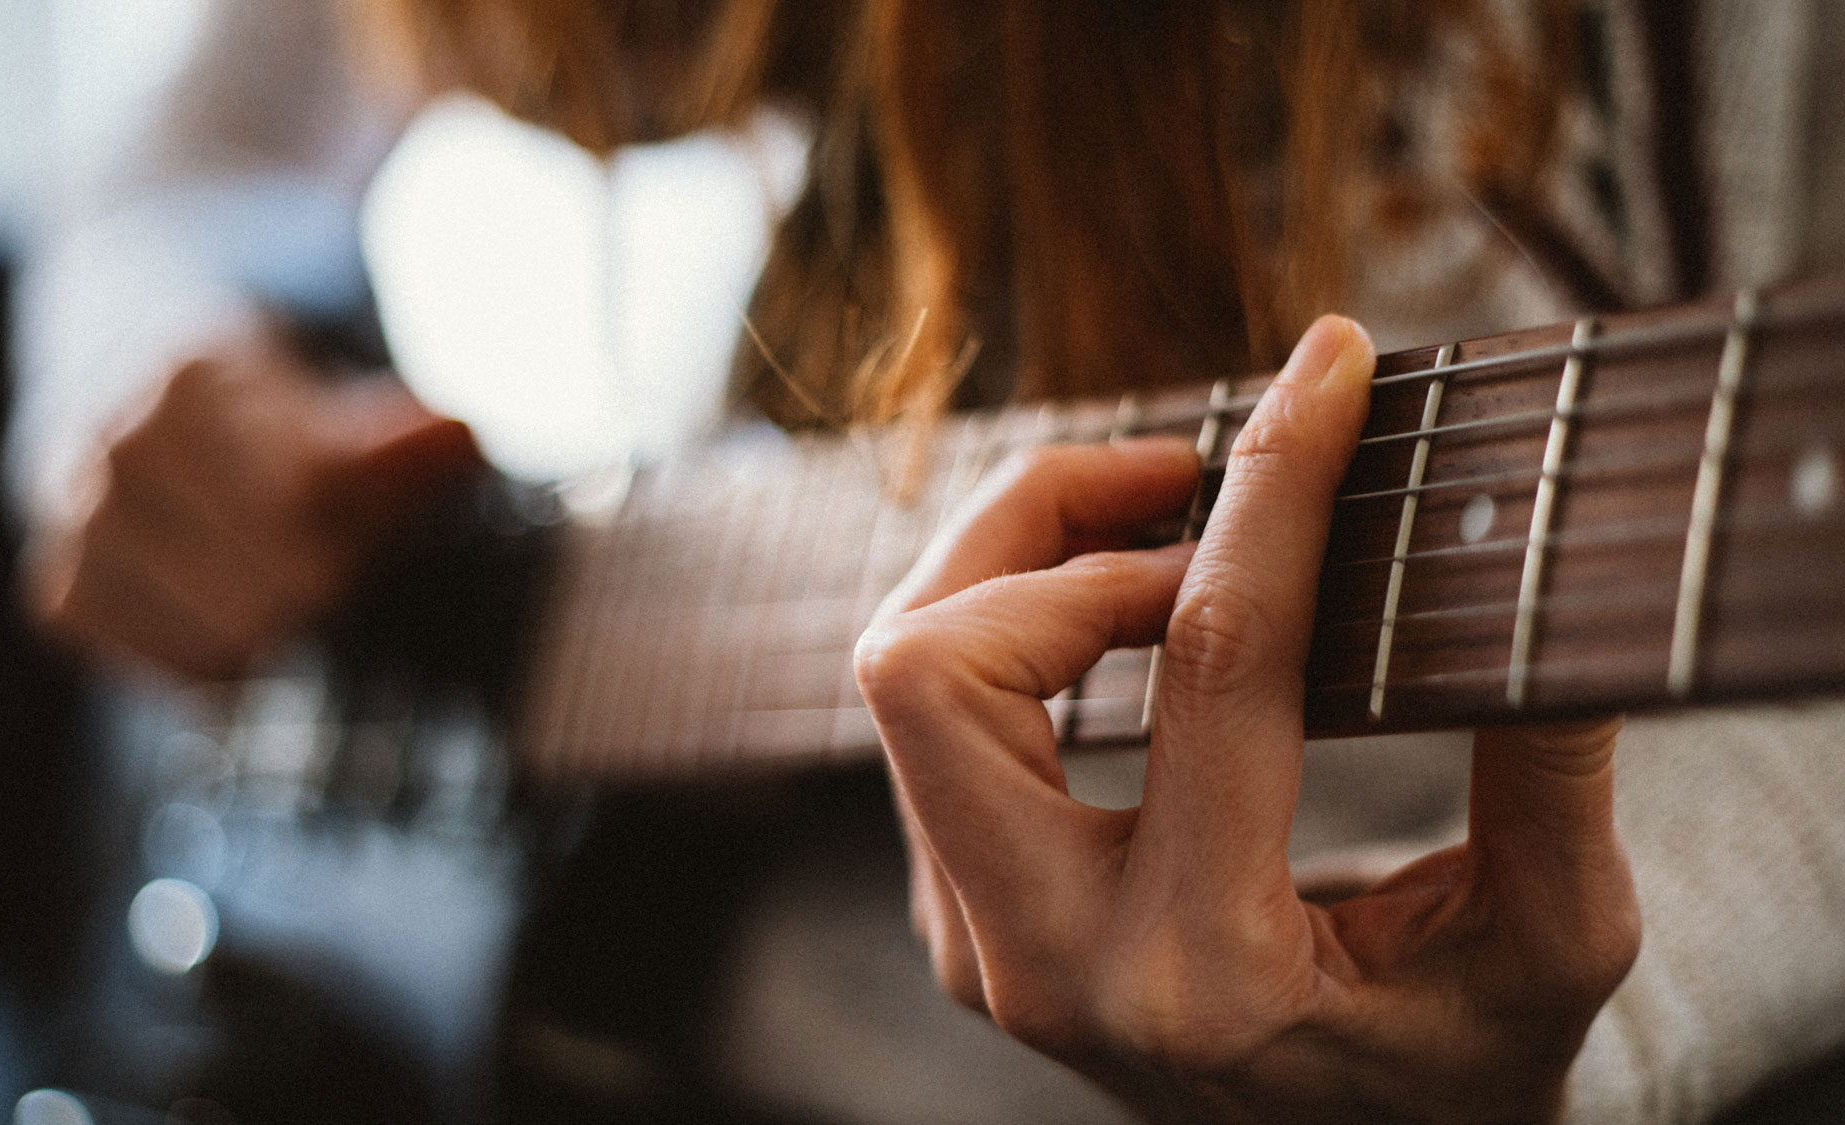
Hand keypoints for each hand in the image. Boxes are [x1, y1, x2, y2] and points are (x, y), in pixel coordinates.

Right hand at [24, 325, 481, 679]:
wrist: (129, 393)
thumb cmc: (259, 412)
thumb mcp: (328, 396)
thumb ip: (392, 432)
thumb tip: (457, 437)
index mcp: (189, 373)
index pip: (308, 496)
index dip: (365, 525)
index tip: (374, 524)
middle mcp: (113, 442)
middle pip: (278, 581)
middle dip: (331, 586)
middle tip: (340, 570)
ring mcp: (71, 519)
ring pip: (226, 640)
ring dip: (281, 636)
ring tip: (286, 592)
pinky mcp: (56, 590)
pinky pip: (165, 668)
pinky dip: (217, 668)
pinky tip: (233, 625)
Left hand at [855, 317, 1637, 1121]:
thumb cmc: (1454, 1066)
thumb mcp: (1551, 944)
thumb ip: (1549, 769)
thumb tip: (1519, 550)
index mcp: (1199, 967)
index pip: (1209, 665)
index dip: (1273, 489)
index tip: (1327, 369)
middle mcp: (1040, 958)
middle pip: (929, 665)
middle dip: (1048, 523)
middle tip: (1189, 476)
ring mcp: (974, 938)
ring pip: (903, 675)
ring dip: (1018, 560)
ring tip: (1161, 517)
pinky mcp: (959, 908)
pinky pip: (932, 719)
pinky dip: (1010, 621)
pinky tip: (1120, 600)